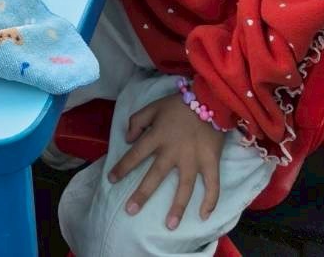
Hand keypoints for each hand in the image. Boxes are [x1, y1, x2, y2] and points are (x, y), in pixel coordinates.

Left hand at [109, 92, 225, 230]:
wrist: (211, 98)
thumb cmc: (179, 104)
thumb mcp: (153, 106)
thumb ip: (137, 121)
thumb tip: (128, 139)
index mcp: (157, 137)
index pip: (135, 155)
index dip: (122, 167)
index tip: (111, 180)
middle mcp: (173, 151)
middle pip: (155, 176)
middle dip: (142, 194)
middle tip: (130, 211)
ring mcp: (193, 158)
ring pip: (184, 187)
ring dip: (177, 207)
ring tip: (170, 225)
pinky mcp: (211, 161)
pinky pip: (212, 184)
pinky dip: (210, 200)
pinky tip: (204, 215)